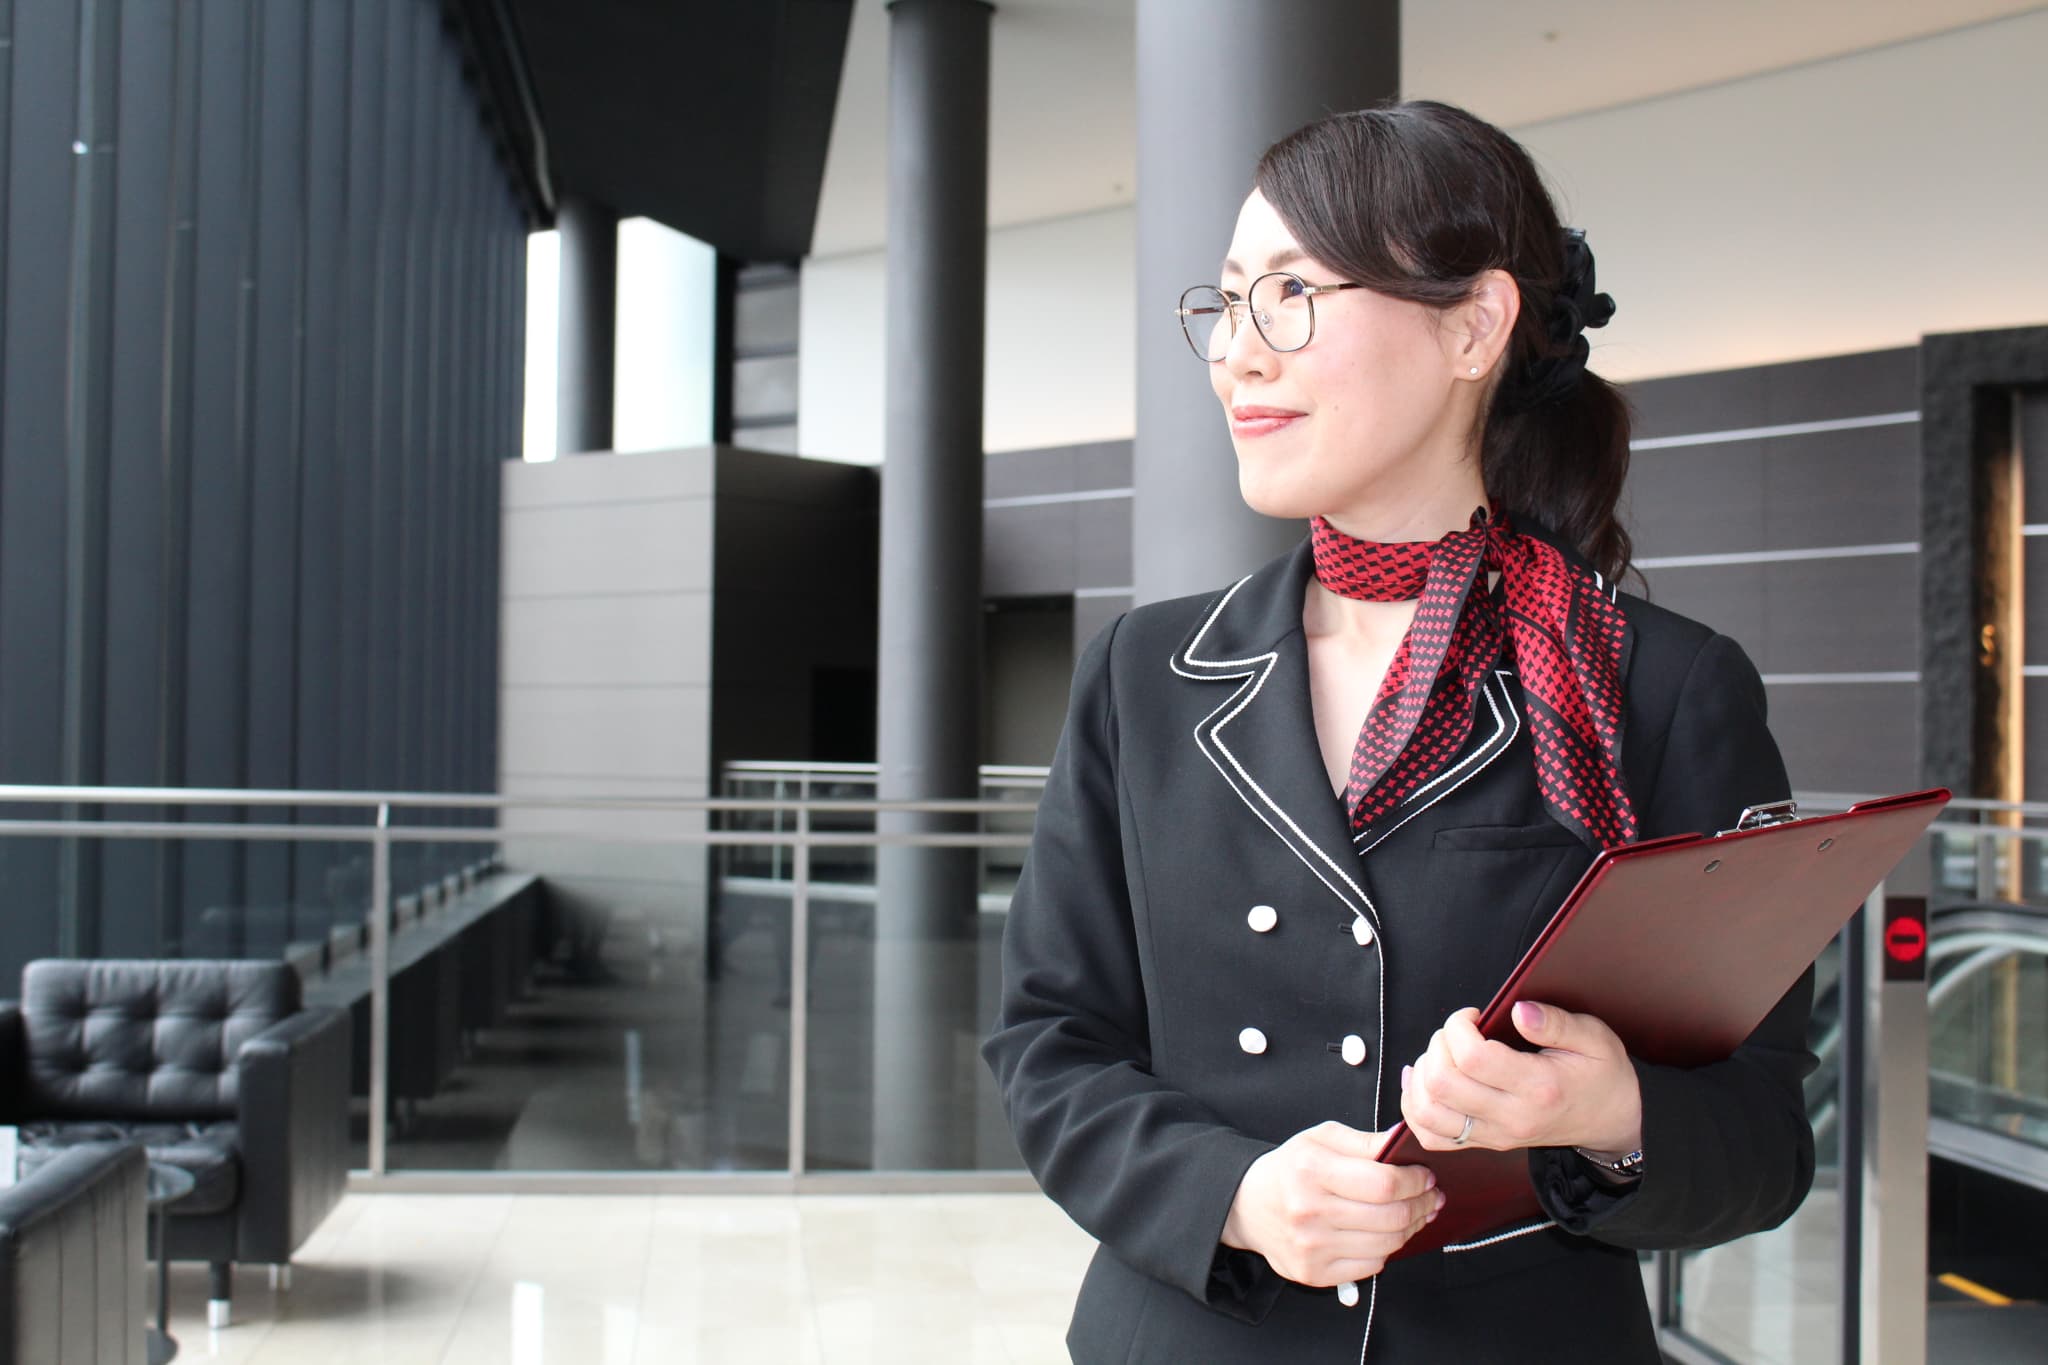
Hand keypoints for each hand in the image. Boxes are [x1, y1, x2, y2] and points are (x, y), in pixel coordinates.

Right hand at [1220, 1120, 1443, 1287]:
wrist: (1247, 1205)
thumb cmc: (1291, 1168)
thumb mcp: (1321, 1138)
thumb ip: (1365, 1141)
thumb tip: (1407, 1145)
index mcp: (1311, 1169)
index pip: (1384, 1183)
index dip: (1415, 1181)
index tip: (1426, 1176)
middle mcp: (1309, 1210)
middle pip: (1390, 1217)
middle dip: (1422, 1205)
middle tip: (1431, 1196)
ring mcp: (1311, 1247)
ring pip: (1386, 1245)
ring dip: (1411, 1229)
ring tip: (1416, 1214)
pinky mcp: (1314, 1273)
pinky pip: (1371, 1267)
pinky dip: (1386, 1250)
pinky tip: (1385, 1234)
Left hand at [1400, 1002, 1642, 1155]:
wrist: (1611, 1122)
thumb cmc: (1601, 1076)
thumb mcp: (1594, 1038)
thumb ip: (1556, 1022)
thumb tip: (1518, 1012)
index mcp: (1538, 1088)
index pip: (1473, 1059)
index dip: (1458, 1028)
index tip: (1471, 1015)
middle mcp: (1511, 1117)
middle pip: (1442, 1084)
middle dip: (1437, 1045)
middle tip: (1456, 1033)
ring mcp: (1495, 1135)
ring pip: (1428, 1113)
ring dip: (1422, 1076)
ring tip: (1442, 1055)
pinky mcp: (1485, 1143)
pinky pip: (1433, 1137)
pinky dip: (1417, 1108)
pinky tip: (1426, 1083)